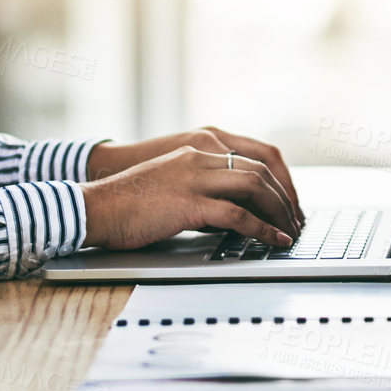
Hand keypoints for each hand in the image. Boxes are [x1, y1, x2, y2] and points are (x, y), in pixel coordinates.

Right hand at [88, 127, 300, 227]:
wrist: (94, 208)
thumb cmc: (128, 205)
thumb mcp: (172, 188)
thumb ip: (203, 193)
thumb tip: (236, 215)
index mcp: (197, 151)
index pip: (254, 156)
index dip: (279, 180)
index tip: (289, 203)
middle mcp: (199, 158)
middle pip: (261, 169)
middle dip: (286, 197)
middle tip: (296, 220)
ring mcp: (194, 178)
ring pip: (255, 186)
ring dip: (279, 211)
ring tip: (290, 231)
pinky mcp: (188, 203)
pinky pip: (237, 214)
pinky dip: (261, 229)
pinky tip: (273, 240)